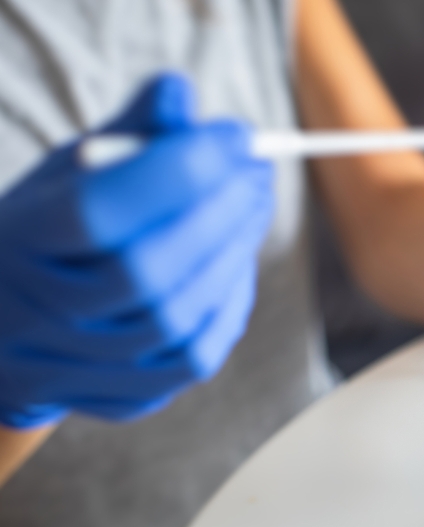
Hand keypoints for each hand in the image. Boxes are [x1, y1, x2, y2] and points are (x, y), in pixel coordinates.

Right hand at [0, 73, 273, 428]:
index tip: (234, 135)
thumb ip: (130, 133)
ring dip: (236, 250)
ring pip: (182, 314)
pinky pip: (201, 350)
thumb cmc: (55, 232)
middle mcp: (46, 313)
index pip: (99, 210)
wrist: (12, 324)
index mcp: (21, 242)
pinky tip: (238, 255)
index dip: (177, 170)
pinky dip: (232, 298)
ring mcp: (86, 364)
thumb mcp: (73, 171)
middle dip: (221, 209)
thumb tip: (180, 93)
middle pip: (149, 269)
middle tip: (257, 168)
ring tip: (253, 201)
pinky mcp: (131, 394)